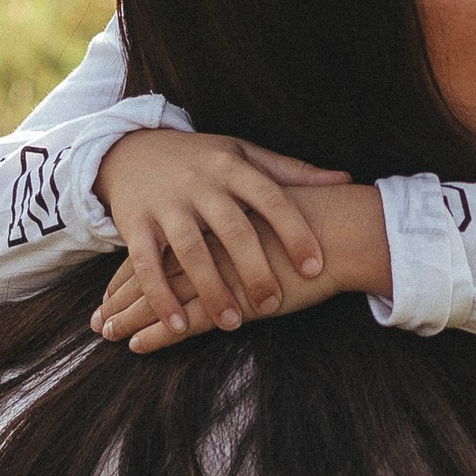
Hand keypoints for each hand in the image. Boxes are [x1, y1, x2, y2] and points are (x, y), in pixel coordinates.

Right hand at [93, 131, 347, 336]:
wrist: (130, 149)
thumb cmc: (201, 159)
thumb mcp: (243, 154)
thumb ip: (291, 172)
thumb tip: (345, 178)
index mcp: (232, 167)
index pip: (270, 198)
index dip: (294, 231)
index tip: (314, 266)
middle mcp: (199, 184)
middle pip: (233, 229)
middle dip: (255, 269)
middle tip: (274, 305)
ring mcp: (166, 205)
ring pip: (190, 251)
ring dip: (212, 289)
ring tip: (234, 323)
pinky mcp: (134, 225)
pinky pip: (146, 265)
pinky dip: (161, 297)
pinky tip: (178, 326)